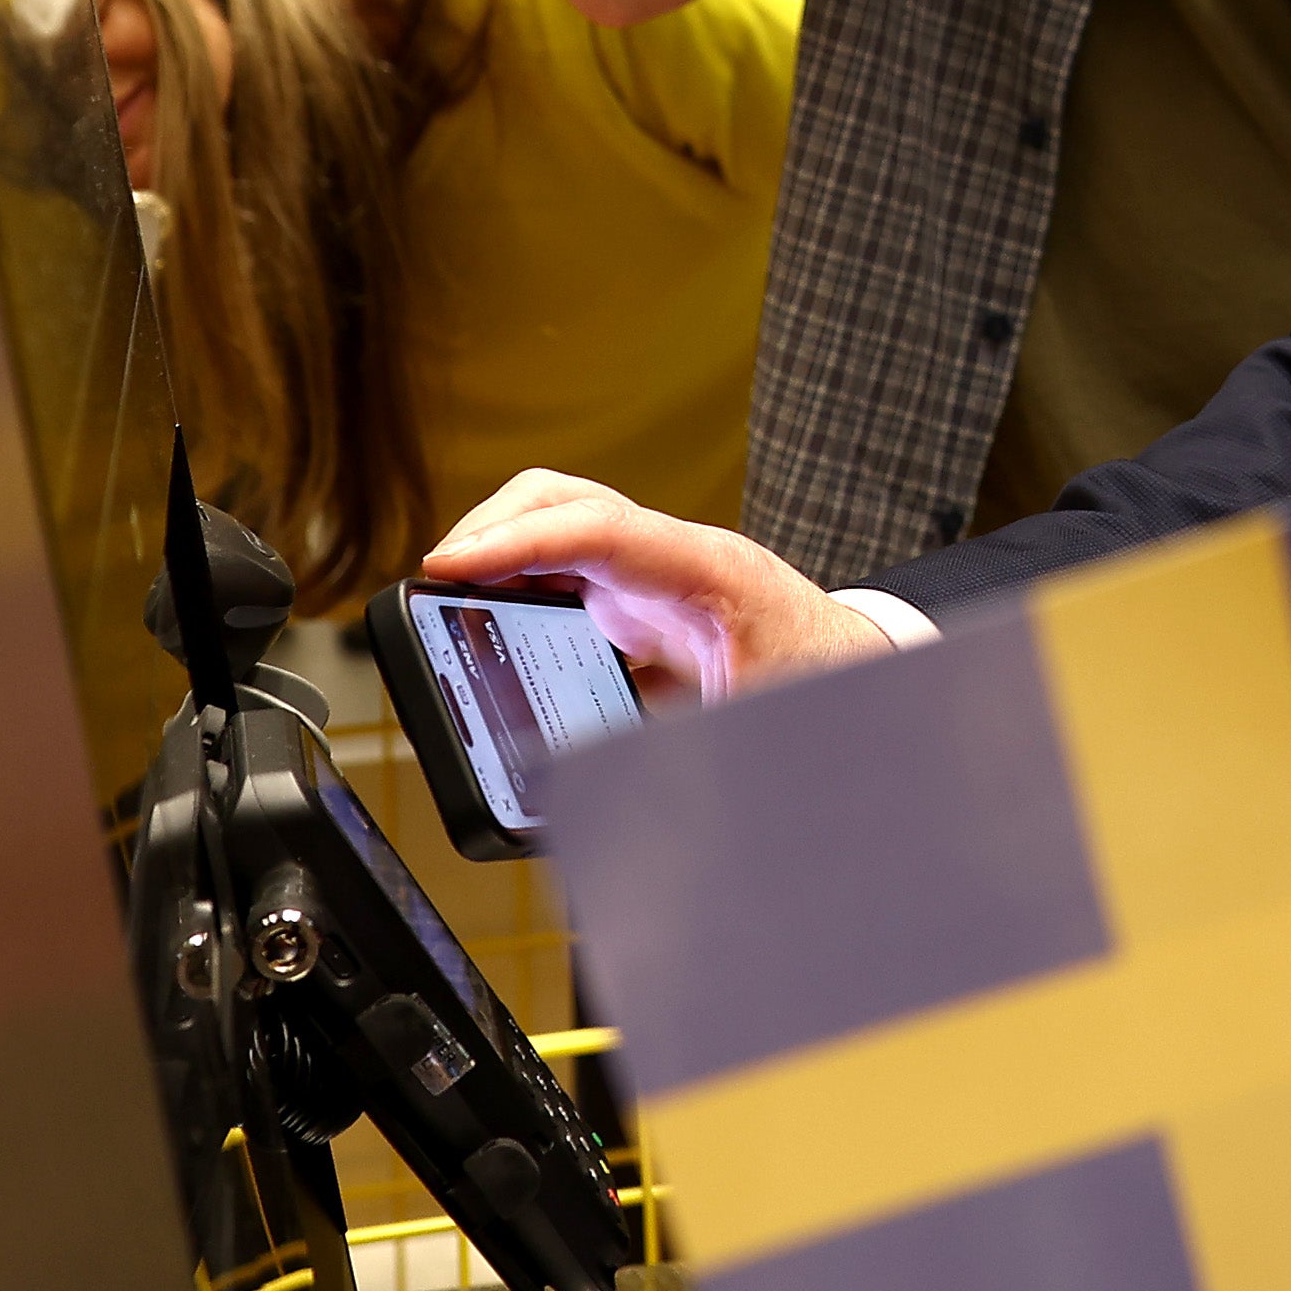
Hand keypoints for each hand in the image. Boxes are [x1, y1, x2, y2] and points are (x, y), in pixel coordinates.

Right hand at [415, 471, 885, 706]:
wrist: (856, 669)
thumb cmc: (816, 683)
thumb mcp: (751, 721)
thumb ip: (679, 752)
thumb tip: (590, 790)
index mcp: (705, 571)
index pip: (595, 529)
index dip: (514, 542)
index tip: (448, 564)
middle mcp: (673, 554)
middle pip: (565, 500)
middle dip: (492, 527)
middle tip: (434, 581)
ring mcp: (654, 567)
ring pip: (559, 522)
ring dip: (499, 547)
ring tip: (445, 593)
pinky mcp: (641, 593)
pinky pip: (567, 563)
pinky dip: (517, 576)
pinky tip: (486, 612)